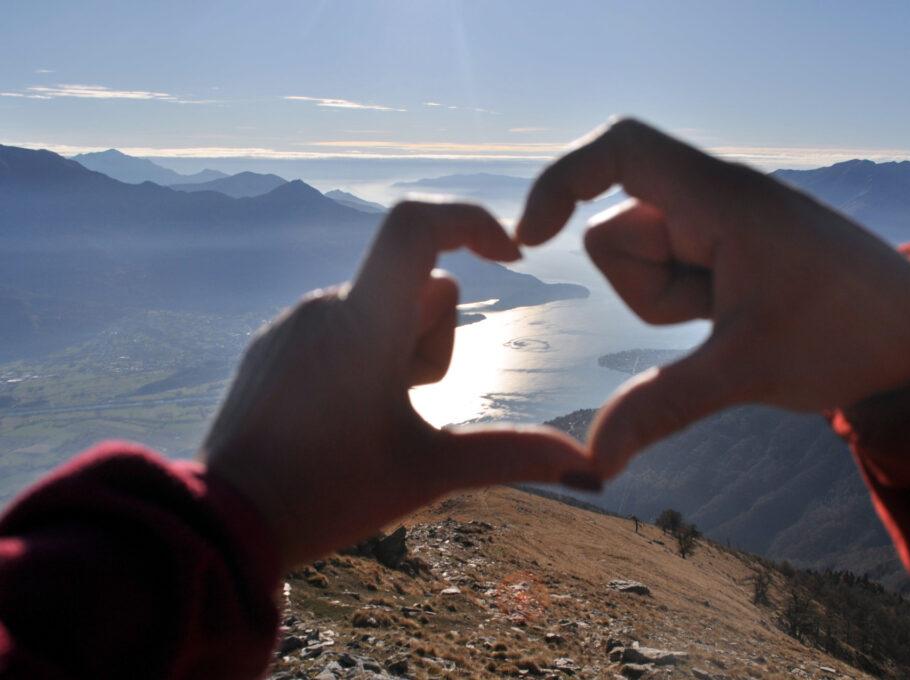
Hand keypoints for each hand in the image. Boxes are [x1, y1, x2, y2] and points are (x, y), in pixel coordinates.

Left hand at [201, 201, 592, 569]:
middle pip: (418, 285)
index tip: (511, 256)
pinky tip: (339, 415)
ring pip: (381, 307)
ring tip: (372, 416)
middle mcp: (325, 305)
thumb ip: (512, 457)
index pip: (416, 224)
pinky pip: (340, 323)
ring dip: (400, 349)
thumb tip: (589, 467)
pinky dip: (362, 354)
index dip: (472, 220)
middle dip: (436, 335)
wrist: (225, 523)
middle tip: (410, 403)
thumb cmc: (328, 496)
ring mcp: (293, 322)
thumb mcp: (429, 473)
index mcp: (365, 323)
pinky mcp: (273, 342)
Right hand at [517, 119, 909, 477]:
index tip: (532, 239)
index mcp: (721, 200)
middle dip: (648, 289)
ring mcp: (717, 223)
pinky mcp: (722, 247)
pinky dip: (683, 301)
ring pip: (640, 259)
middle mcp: (713, 198)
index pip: (621, 148)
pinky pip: (668, 273)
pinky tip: (735, 316)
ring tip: (734, 316)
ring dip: (668, 299)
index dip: (562, 180)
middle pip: (619, 233)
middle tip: (716, 314)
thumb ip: (661, 408)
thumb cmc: (849, 335)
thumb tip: (590, 465)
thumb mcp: (747, 371)